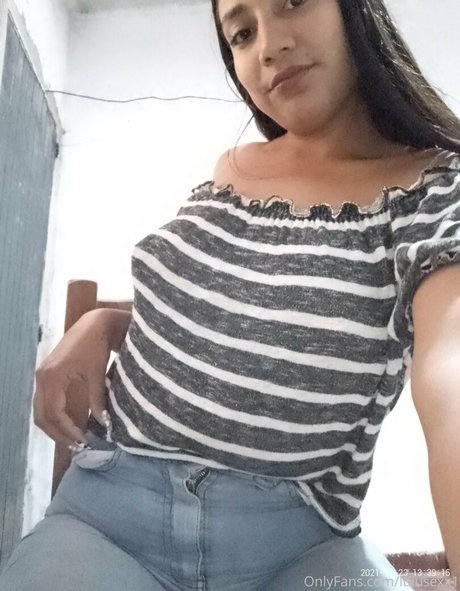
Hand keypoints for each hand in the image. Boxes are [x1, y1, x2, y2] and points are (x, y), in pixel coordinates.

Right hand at [33, 309, 114, 446]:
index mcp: (52, 377)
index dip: (67, 430)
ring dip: (55, 427)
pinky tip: (70, 423)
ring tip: (74, 438)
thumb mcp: (97, 374)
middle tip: (77, 446)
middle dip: (58, 434)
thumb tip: (103, 424)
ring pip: (41, 411)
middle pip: (42, 416)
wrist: (94, 324)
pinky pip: (45, 402)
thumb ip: (97, 399)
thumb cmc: (97, 346)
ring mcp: (42, 376)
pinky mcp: (47, 375)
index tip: (83, 441)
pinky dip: (55, 415)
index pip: (54, 413)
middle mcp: (42, 378)